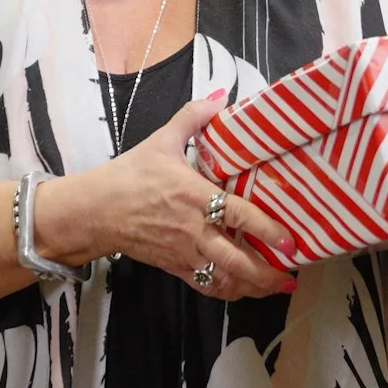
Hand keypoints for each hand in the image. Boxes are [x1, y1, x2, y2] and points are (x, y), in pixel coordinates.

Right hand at [60, 90, 296, 300]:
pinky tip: (244, 290)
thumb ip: (193, 117)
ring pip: (223, 279)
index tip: (290, 240)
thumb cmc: (130, 175)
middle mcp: (193, 230)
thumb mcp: (160, 140)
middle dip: (266, 273)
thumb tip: (221, 96)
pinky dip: (227, 291)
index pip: (238, 215)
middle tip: (291, 274)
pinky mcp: (174, 267)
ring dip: (252, 287)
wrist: (95, 210)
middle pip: (236, 260)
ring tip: (275, 287)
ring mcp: (184, 253)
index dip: (267, 230)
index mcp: (194, 196)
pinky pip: (205, 286)